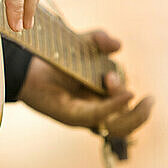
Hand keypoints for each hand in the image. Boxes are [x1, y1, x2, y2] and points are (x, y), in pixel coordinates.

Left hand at [18, 30, 153, 143]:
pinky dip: (111, 107)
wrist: (27, 67)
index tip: (126, 83)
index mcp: (106, 99)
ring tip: (132, 96)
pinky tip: (123, 95)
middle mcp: (97, 111)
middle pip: (128, 123)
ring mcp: (85, 115)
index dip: (134, 101)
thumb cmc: (57, 59)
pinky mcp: (71, 115)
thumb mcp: (83, 44)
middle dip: (139, 112)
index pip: (130, 109)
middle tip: (139, 95)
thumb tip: (118, 45)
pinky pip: (95, 116)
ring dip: (131, 115)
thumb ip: (100, 40)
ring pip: (118, 128)